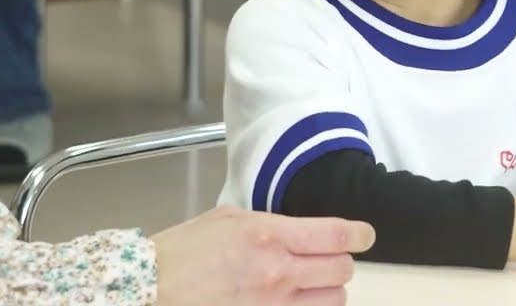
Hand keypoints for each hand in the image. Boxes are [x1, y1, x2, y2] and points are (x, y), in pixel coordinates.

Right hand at [152, 206, 375, 305]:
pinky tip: (295, 301)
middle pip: (341, 270)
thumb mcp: (229, 218)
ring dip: (327, 291)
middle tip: (327, 259)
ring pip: (332, 301)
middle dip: (339, 262)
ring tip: (310, 285)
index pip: (335, 235)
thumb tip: (297, 229)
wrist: (150, 287)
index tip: (365, 235)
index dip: (359, 234)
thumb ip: (270, 222)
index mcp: (269, 235)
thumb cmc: (183, 251)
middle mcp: (277, 273)